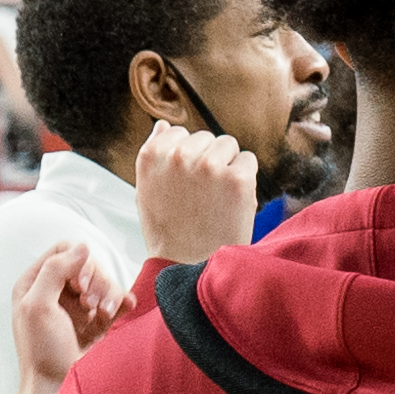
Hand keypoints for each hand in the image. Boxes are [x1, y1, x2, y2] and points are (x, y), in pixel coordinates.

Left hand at [10, 240, 128, 393]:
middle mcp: (55, 291)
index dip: (78, 262)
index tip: (80, 286)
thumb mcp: (38, 307)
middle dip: (96, 281)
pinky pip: (116, 299)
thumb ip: (55, 271)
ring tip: (105, 314)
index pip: (64, 250)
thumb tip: (82, 247)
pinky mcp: (95, 320)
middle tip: (92, 305)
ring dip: (109, 293)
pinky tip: (122, 310)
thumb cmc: (41, 350)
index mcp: (34, 283)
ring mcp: (76, 306)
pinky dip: (122, 302)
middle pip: (88, 264)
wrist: (57, 388)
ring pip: (104, 280)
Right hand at [136, 119, 257, 266]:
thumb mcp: (146, 193)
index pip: (179, 133)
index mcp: (152, 157)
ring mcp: (209, 166)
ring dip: (227, 166)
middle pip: (206, 138)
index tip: (185, 182)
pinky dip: (245, 178)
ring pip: (229, 145)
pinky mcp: (237, 178)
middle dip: (208, 160)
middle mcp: (179, 156)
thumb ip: (155, 156)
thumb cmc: (169, 233)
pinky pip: (248, 160)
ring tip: (215, 198)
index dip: (186, 157)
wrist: (190, 267)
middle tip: (201, 196)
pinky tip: (231, 201)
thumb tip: (163, 125)